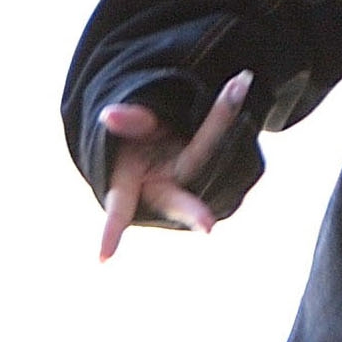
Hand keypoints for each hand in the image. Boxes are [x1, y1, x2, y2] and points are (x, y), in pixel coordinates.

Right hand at [96, 70, 252, 260]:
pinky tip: (239, 87)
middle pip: (180, 194)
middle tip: (208, 228)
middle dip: (193, 210)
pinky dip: (234, 114)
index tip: (102, 258)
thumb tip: (110, 116)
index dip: (110, 232)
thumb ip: (126, 123)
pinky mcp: (223, 174)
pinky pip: (233, 147)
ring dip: (224, 115)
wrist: (169, 138)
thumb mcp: (130, 127)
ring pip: (214, 154)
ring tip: (238, 82)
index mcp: (137, 185)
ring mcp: (197, 183)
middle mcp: (168, 189)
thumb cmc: (140, 138)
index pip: (120, 209)